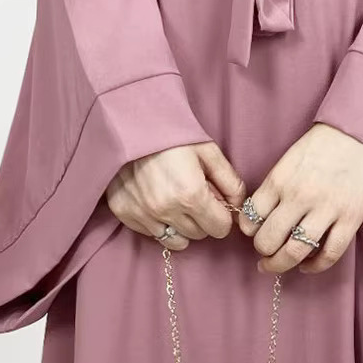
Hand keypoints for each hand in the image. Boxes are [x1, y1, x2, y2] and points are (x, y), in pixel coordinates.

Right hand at [105, 142, 244, 249]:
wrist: (130, 122)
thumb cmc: (172, 134)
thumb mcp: (209, 152)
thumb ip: (230, 182)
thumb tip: (238, 205)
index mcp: (191, 195)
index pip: (220, 229)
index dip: (221, 215)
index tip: (214, 202)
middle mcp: (166, 209)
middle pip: (199, 234)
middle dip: (202, 219)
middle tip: (193, 196)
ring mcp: (142, 213)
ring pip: (175, 239)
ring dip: (180, 225)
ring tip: (175, 200)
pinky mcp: (124, 212)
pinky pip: (151, 233)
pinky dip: (157, 223)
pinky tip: (155, 200)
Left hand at [239, 123, 362, 273]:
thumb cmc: (324, 144)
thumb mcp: (289, 159)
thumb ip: (274, 187)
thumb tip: (260, 217)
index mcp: (279, 180)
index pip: (251, 219)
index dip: (248, 231)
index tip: (253, 233)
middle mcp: (299, 197)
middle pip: (268, 240)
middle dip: (262, 252)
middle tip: (264, 254)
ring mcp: (326, 209)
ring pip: (295, 252)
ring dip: (281, 264)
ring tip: (277, 264)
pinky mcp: (350, 219)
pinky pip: (329, 254)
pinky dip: (315, 266)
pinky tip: (307, 265)